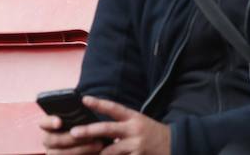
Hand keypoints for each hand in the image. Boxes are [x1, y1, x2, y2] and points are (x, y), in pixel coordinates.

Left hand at [43, 96, 170, 154]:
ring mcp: (136, 145)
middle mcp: (134, 129)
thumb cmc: (152, 133)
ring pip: (111, 150)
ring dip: (98, 153)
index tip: (84, 99)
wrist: (175, 145)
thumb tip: (99, 129)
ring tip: (85, 153)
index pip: (113, 108)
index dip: (98, 103)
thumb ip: (121, 124)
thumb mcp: (138, 122)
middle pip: (107, 128)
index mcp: (133, 117)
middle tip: (73, 133)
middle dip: (89, 131)